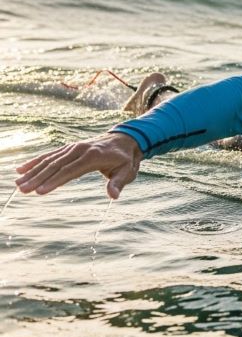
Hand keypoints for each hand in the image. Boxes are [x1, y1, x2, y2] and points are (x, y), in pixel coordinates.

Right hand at [14, 133, 142, 198]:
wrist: (125, 140)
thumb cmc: (125, 160)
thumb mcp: (127, 171)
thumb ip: (118, 183)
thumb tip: (113, 196)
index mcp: (93, 157)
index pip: (70, 171)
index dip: (55, 181)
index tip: (40, 191)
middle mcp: (80, 149)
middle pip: (56, 165)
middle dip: (38, 178)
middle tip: (23, 190)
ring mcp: (73, 147)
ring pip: (49, 160)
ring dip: (32, 171)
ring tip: (18, 183)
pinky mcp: (68, 148)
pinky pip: (49, 155)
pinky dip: (35, 161)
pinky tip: (20, 169)